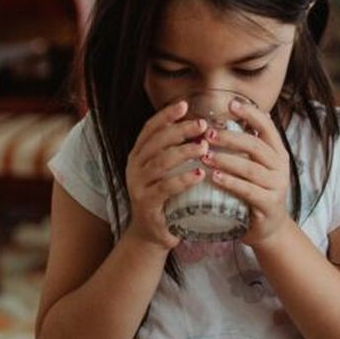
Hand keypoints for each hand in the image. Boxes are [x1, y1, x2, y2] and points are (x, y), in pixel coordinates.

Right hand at [124, 100, 209, 249]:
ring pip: (161, 162)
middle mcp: (134, 167)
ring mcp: (138, 186)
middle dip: (180, 130)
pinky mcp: (147, 204)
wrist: (152, 234)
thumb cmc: (166, 199)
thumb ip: (176, 152)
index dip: (166, 115)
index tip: (185, 104)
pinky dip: (183, 179)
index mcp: (139, 155)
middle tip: (202, 125)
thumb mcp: (167, 172)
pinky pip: (165, 188)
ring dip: (184, 152)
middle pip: (157, 142)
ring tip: (204, 148)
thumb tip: (204, 128)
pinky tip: (199, 174)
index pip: (149, 129)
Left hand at [201, 98, 291, 246]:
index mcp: (277, 152)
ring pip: (250, 168)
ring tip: (205, 155)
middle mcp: (280, 167)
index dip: (250, 113)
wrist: (268, 228)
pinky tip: (213, 177)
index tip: (231, 104)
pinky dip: (230, 182)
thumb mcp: (254, 166)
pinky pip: (248, 190)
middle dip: (230, 137)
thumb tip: (228, 115)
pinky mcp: (269, 204)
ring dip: (226, 159)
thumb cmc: (255, 193)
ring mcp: (277, 186)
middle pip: (256, 145)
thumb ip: (246, 146)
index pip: (267, 127)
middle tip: (207, 133)